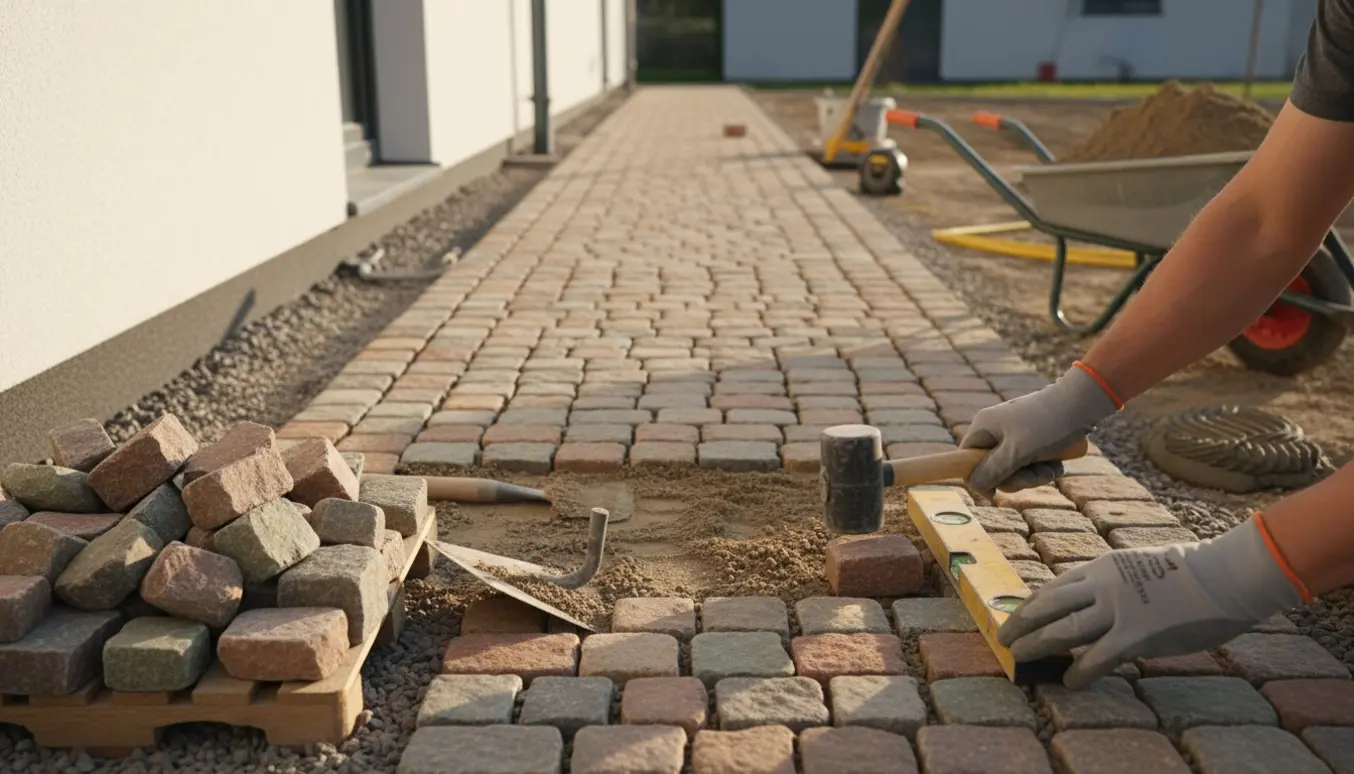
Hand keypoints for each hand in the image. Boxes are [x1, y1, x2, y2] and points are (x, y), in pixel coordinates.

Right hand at [960, 364, 1119, 494]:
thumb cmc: (1047, 425)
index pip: (965, 459)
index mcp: (984, 427)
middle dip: (1016, 478)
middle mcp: (996, 430)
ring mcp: (1015, 435)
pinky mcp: (1034, 439)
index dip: (977, 478)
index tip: (994, 493)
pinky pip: (1031, 463)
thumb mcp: (1018, 451)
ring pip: (1015, 469)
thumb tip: (974, 485)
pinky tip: (1057, 464)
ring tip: (1052, 468)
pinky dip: (1044, 468)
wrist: (1083, 403)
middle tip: (1035, 475)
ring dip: (1034, 476)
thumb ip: (993, 470)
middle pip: (993, 469)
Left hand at [997, 516, 1304, 688]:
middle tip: (1003, 638)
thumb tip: (1098, 601)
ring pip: (1064, 629)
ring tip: (1019, 657)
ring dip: (1037, 645)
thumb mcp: (1140, 565)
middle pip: (1048, 605)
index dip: (1031, 604)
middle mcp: (1103, 584)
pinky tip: (1070, 682)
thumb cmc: (1192, 572)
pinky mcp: (1137, 634)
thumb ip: (1115, 582)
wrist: (1226, 575)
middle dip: (1021, 623)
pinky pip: (1098, 657)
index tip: (1015, 616)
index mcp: (1103, 566)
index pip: (1054, 586)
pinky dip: (1080, 672)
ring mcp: (1118, 608)